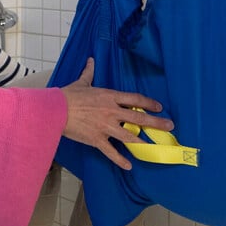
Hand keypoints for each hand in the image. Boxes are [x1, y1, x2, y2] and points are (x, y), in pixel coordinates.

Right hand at [59, 59, 173, 169]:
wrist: (55, 110)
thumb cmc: (69, 95)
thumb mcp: (82, 82)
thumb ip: (89, 71)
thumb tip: (91, 60)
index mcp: (110, 96)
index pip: (135, 99)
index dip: (149, 103)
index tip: (159, 107)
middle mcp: (112, 112)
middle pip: (139, 118)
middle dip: (156, 122)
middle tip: (170, 126)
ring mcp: (105, 127)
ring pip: (130, 136)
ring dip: (143, 141)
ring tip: (153, 146)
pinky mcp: (97, 139)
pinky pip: (112, 152)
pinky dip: (120, 160)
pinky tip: (129, 166)